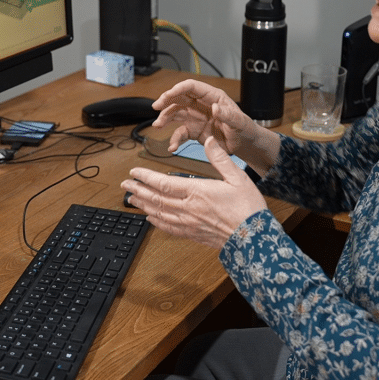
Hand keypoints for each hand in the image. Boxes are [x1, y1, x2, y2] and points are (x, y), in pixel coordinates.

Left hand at [122, 136, 266, 248]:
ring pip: (159, 214)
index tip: (134, 171)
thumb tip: (210, 140)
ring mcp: (190, 223)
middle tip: (124, 185)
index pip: (164, 183)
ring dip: (143, 206)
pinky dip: (157, 223)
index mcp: (198, 192)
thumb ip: (220, 159)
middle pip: (156, 199)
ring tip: (131, 200)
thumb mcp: (238, 177)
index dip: (146, 177)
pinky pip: (169, 228)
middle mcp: (189, 209)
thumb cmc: (248, 209)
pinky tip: (150, 219)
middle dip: (138, 191)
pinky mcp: (193, 234)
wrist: (254, 239)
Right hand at [151, 80, 255, 154]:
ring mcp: (196, 117)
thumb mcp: (239, 122)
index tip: (168, 95)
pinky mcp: (194, 131)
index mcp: (213, 97)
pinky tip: (172, 146)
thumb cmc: (244, 128)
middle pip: (179, 98)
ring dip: (165, 118)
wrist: (244, 145)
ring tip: (157, 126)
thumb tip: (215, 108)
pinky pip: (180, 133)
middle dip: (166, 101)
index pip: (192, 87)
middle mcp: (201, 105)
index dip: (179, 88)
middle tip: (156, 107)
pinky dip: (174, 139)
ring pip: (175, 114)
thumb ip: (228, 115)